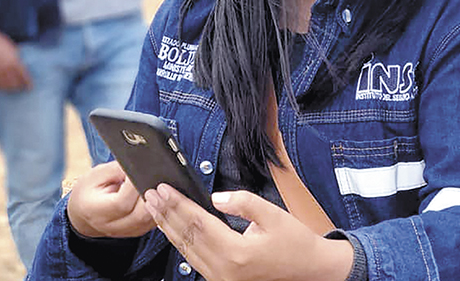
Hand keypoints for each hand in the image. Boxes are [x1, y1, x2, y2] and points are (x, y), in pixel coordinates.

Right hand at [0, 26, 31, 90]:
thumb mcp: (11, 48)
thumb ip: (16, 58)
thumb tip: (20, 65)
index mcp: (13, 61)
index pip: (23, 76)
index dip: (28, 83)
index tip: (30, 87)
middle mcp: (5, 69)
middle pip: (14, 83)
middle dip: (19, 86)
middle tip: (22, 88)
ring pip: (4, 85)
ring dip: (10, 88)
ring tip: (13, 88)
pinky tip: (2, 86)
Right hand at [67, 161, 155, 238]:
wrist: (83, 213)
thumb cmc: (89, 191)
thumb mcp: (96, 174)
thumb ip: (117, 169)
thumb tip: (139, 163)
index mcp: (96, 212)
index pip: (122, 202)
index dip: (135, 186)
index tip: (141, 171)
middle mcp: (112, 226)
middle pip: (141, 214)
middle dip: (151, 192)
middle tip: (155, 176)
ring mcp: (127, 232)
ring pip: (152, 218)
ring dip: (159, 200)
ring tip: (157, 184)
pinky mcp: (139, 231)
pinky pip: (155, 220)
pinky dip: (160, 207)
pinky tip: (158, 194)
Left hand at [145, 186, 352, 280]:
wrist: (309, 270)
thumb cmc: (295, 243)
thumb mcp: (274, 215)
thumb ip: (244, 202)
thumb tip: (215, 197)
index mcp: (237, 253)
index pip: (198, 223)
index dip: (179, 204)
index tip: (163, 188)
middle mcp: (225, 270)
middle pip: (187, 238)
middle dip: (167, 214)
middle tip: (150, 194)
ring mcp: (222, 279)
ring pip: (186, 251)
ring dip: (169, 228)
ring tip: (156, 208)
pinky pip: (194, 260)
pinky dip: (181, 242)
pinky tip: (173, 229)